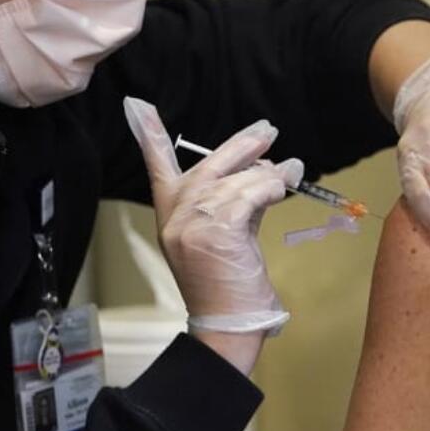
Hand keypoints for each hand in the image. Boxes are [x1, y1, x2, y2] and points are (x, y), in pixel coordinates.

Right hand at [124, 98, 302, 348]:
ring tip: (292, 172)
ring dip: (269, 173)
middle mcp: (175, 215)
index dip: (149, 135)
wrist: (228, 325)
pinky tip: (284, 188)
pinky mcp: (215, 230)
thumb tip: (261, 171)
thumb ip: (234, 203)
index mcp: (170, 215)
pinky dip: (272, 188)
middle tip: (267, 130)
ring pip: (237, 181)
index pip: (156, 166)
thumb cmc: (228, 284)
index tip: (137, 105)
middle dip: (242, 145)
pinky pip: (249, 194)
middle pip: (208, 164)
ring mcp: (191, 223)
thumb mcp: (225, 236)